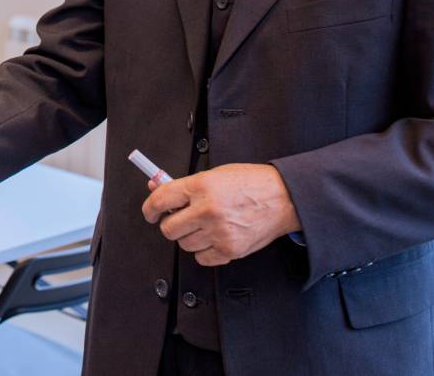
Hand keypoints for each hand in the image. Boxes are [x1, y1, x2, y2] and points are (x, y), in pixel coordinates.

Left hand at [141, 163, 300, 266]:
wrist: (284, 197)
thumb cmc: (251, 182)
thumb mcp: (214, 174)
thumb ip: (184, 184)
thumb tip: (157, 188)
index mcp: (200, 186)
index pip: (160, 200)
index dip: (150, 208)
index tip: (150, 212)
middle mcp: (207, 210)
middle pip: (168, 228)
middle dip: (170, 224)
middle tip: (180, 219)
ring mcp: (218, 232)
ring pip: (184, 245)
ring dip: (189, 237)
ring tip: (204, 225)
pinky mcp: (230, 250)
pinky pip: (202, 258)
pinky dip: (204, 251)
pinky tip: (213, 238)